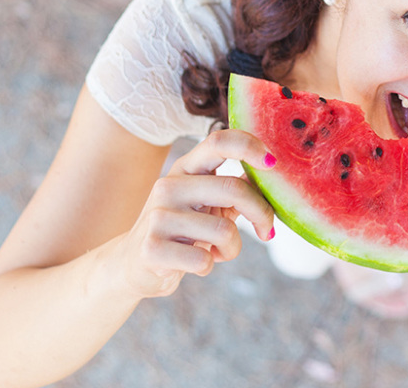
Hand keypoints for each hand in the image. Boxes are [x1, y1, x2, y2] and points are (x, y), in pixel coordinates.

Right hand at [106, 129, 276, 299]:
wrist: (133, 265)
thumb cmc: (182, 231)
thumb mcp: (207, 203)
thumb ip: (236, 187)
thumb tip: (274, 170)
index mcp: (186, 168)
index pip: (218, 141)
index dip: (250, 146)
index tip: (273, 163)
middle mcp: (169, 186)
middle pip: (233, 189)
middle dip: (262, 213)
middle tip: (268, 232)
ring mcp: (157, 216)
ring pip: (224, 230)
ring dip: (232, 248)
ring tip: (219, 251)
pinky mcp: (151, 249)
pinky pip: (204, 260)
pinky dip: (210, 266)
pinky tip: (197, 264)